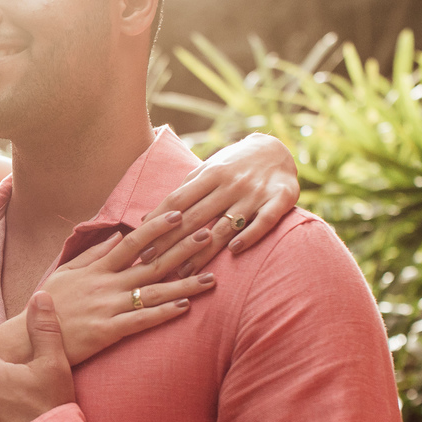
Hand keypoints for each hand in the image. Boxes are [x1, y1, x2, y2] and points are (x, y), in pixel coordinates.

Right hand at [39, 211, 217, 365]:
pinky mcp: (106, 332)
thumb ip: (92, 253)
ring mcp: (107, 308)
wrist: (29, 339)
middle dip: (182, 249)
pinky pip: (140, 321)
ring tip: (212, 277)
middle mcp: (105, 285)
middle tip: (209, 235)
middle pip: (151, 263)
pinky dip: (163, 314)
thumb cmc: (48, 305)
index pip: (131, 242)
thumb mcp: (66, 273)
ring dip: (184, 284)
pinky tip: (184, 307)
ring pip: (153, 293)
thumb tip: (117, 234)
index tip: (179, 213)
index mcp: (96, 269)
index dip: (156, 227)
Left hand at [140, 133, 298, 276]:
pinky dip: (249, 236)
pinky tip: (233, 251)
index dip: (158, 223)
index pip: (178, 201)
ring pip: (225, 225)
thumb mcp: (206, 171)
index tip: (141, 244)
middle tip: (153, 264)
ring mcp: (255, 193)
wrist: (276, 149)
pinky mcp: (280, 200)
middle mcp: (231, 183)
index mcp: (210, 174)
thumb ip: (182, 193)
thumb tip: (147, 219)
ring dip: (203, 251)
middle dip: (172, 243)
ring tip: (185, 272)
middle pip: (196, 217)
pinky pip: (264, 222)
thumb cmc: (232, 165)